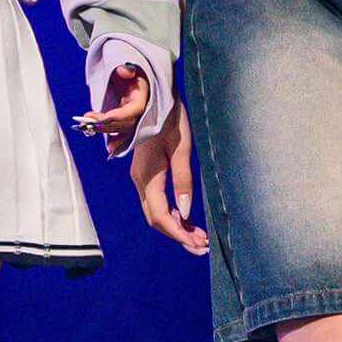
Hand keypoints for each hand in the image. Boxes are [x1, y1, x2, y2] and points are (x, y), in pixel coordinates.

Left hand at [74, 64, 150, 159]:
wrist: (137, 72)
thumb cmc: (133, 68)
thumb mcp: (132, 63)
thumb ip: (128, 67)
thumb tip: (123, 71)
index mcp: (143, 96)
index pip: (133, 111)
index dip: (117, 116)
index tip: (99, 117)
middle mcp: (142, 109)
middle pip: (126, 123)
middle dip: (106, 124)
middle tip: (86, 120)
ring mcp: (136, 116)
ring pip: (123, 129)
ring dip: (106, 131)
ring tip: (87, 128)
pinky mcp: (129, 120)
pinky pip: (125, 133)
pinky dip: (118, 141)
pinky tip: (110, 149)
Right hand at [131, 96, 208, 254]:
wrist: (153, 96)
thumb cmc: (170, 118)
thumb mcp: (181, 147)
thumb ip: (183, 180)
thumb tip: (185, 211)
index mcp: (147, 175)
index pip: (161, 216)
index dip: (179, 233)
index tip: (199, 243)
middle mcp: (139, 180)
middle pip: (155, 219)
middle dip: (178, 235)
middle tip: (202, 246)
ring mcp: (140, 178)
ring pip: (154, 212)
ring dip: (175, 227)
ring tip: (198, 237)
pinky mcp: (145, 174)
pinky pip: (155, 202)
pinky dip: (170, 215)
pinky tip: (186, 220)